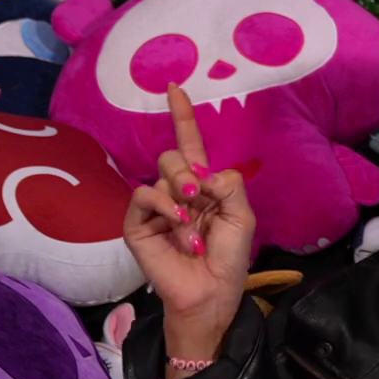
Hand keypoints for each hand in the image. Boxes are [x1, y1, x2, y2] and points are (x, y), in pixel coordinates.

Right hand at [121, 84, 255, 371]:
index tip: (174, 87)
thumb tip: (204, 172)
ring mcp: (154, 206)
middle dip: (189, 172)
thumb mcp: (242, 216)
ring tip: (193, 223)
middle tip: (200, 198)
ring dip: (182, 195)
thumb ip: (230, 185)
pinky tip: (177, 223)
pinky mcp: (136, 223)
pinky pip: (144, 195)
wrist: (211, 290)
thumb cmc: (229, 256)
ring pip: (162, 172)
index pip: (190, 143)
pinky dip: (164, 205)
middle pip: (174, 155)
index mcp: (203, 185)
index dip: (183, 115)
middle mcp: (176, 191)